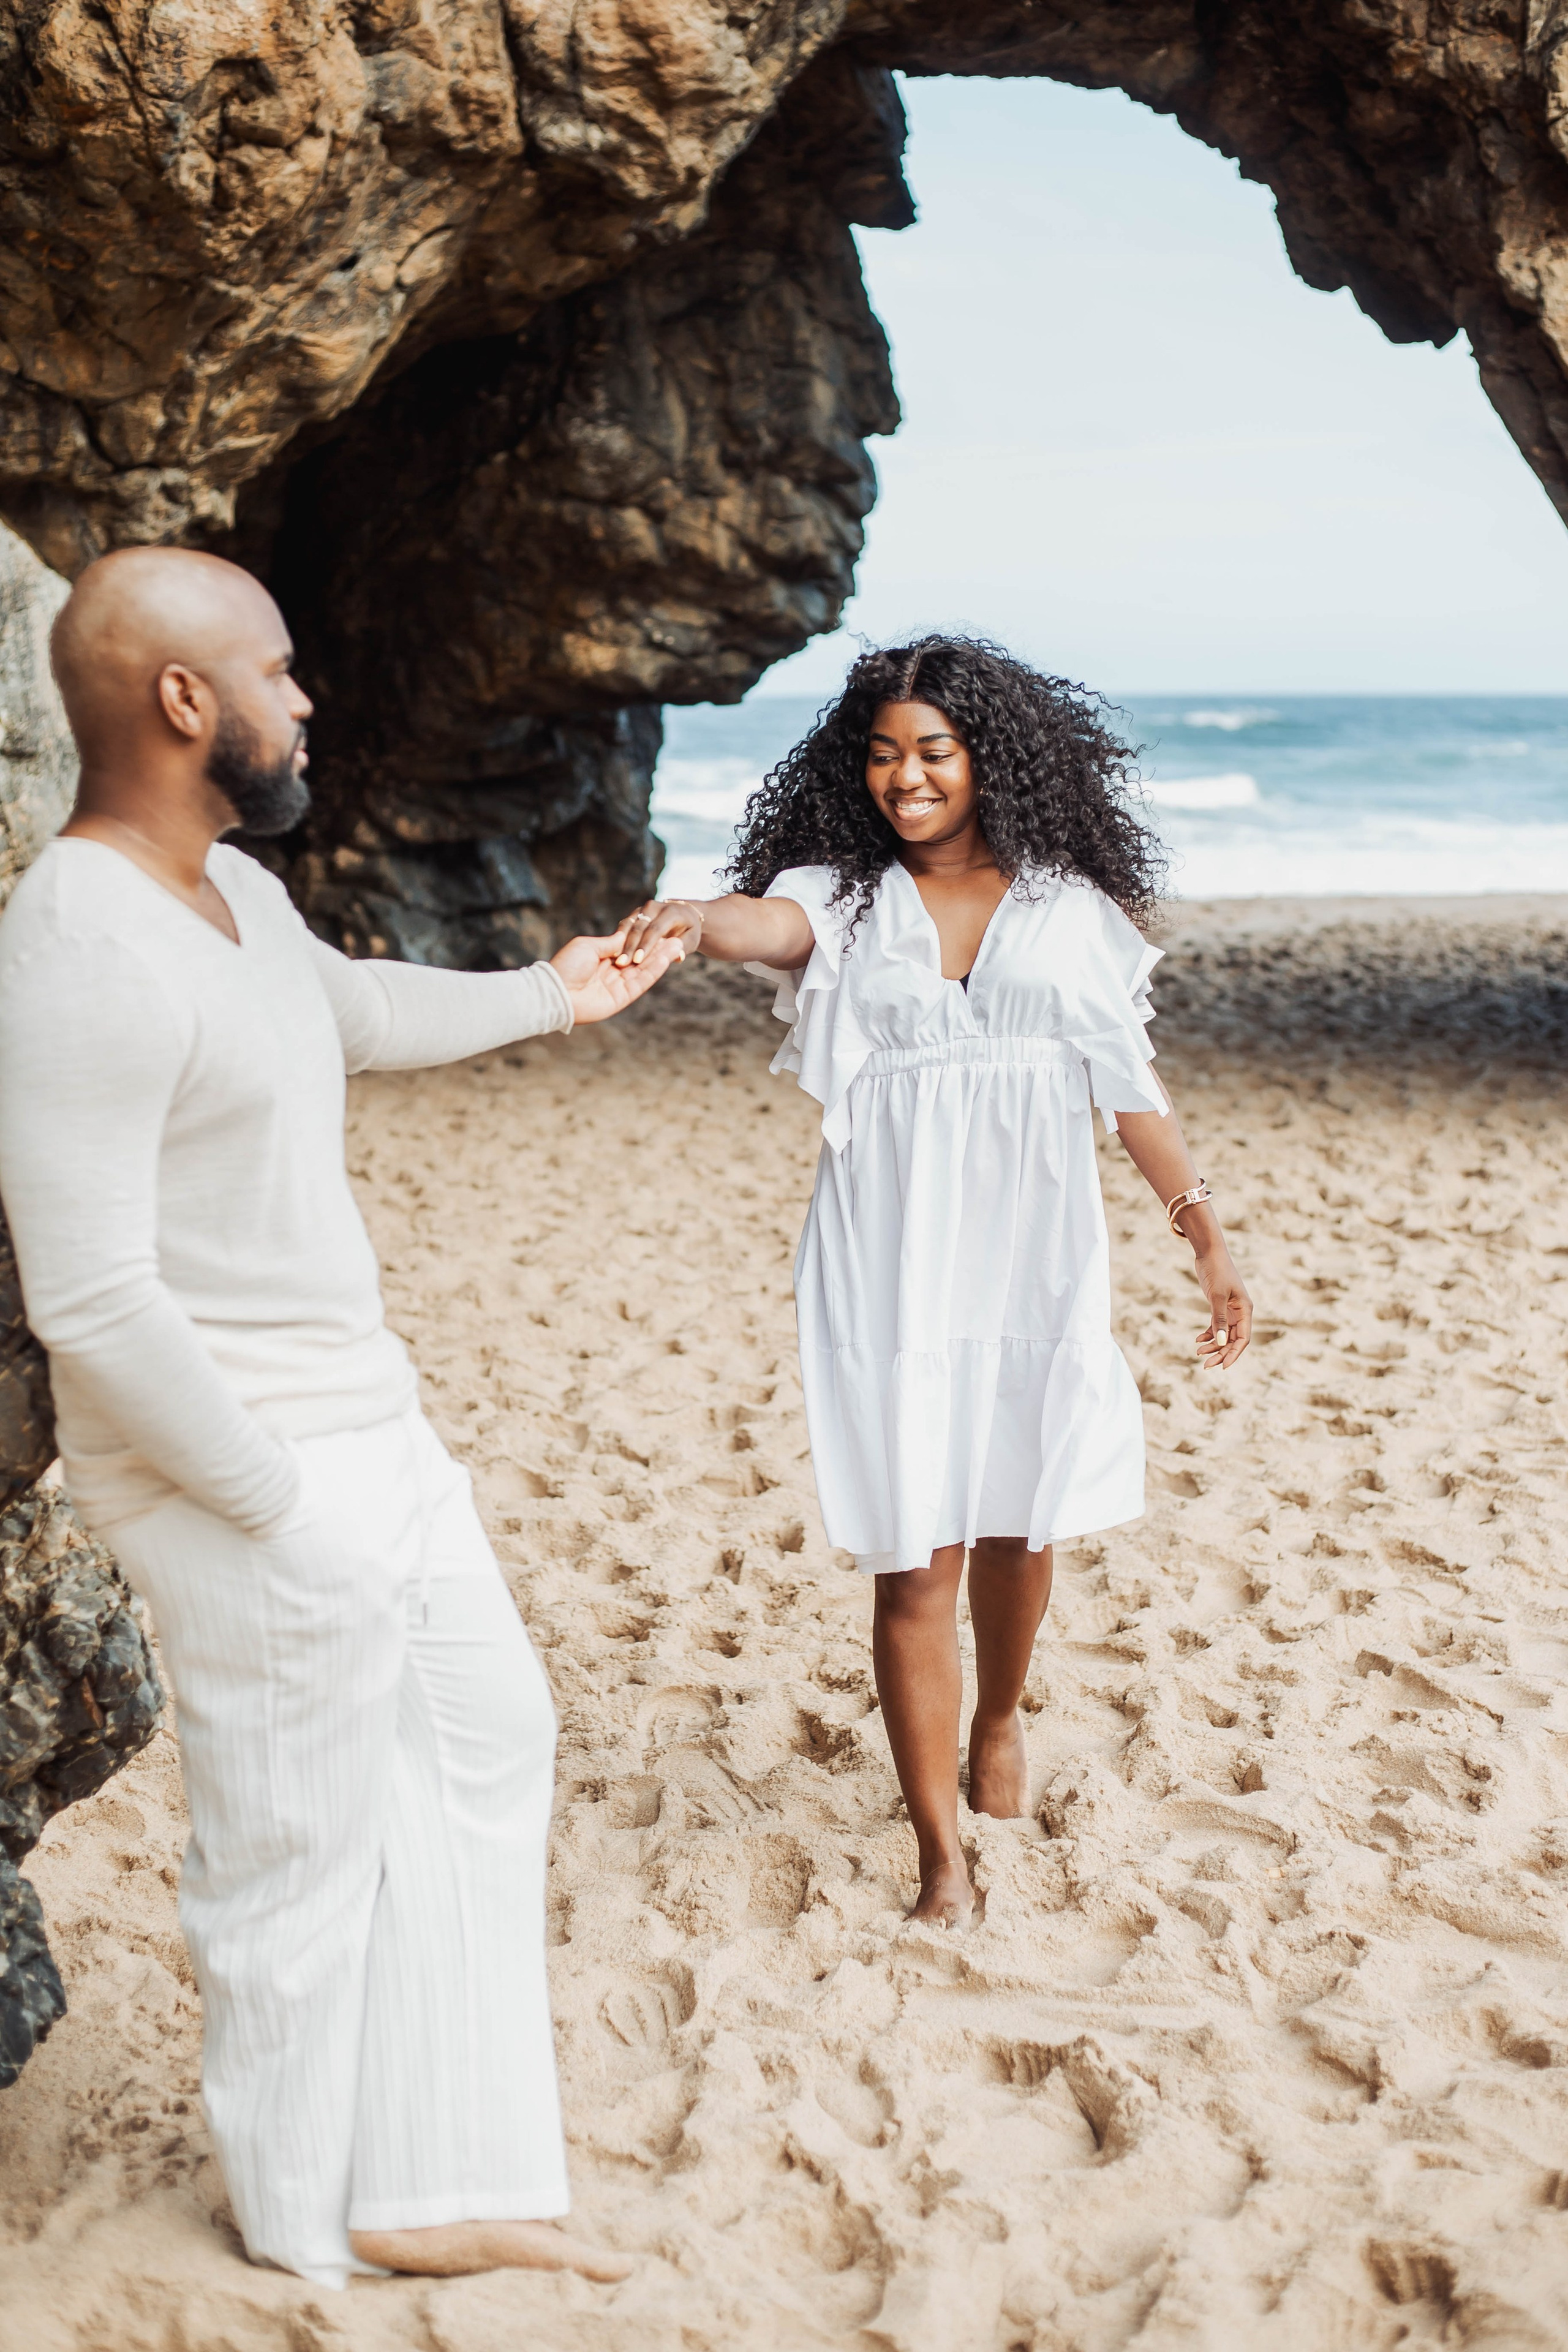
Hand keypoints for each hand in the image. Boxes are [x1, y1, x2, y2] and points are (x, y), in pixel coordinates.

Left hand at [550, 929, 682, 1024]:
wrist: (556, 992)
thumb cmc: (566, 966)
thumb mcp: (588, 945)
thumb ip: (611, 942)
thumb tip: (627, 936)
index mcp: (601, 958)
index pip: (629, 948)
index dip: (644, 940)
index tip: (660, 930)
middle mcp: (611, 972)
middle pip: (640, 959)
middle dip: (658, 949)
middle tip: (675, 937)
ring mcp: (617, 986)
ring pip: (644, 970)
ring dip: (661, 958)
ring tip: (677, 945)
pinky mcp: (622, 998)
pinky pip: (641, 982)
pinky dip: (654, 970)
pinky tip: (666, 959)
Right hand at [612, 898, 704, 967]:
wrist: (683, 914)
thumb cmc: (689, 930)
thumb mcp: (692, 939)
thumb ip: (684, 946)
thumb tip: (678, 957)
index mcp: (670, 912)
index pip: (655, 929)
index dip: (646, 945)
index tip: (638, 960)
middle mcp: (654, 907)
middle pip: (639, 927)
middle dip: (630, 946)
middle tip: (622, 963)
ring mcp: (642, 909)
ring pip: (628, 925)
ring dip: (621, 943)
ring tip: (616, 959)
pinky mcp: (634, 914)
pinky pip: (624, 925)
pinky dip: (618, 938)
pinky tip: (614, 952)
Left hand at [1192, 1245, 1251, 1369]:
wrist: (1209, 1253)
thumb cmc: (1216, 1271)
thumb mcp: (1217, 1296)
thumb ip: (1219, 1319)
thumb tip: (1220, 1342)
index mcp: (1245, 1310)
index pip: (1243, 1339)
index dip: (1234, 1354)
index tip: (1223, 1366)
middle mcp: (1240, 1312)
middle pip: (1233, 1340)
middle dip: (1220, 1353)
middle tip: (1205, 1365)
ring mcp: (1230, 1309)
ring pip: (1224, 1334)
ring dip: (1213, 1345)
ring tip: (1198, 1352)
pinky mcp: (1219, 1306)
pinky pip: (1216, 1325)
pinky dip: (1208, 1333)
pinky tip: (1197, 1339)